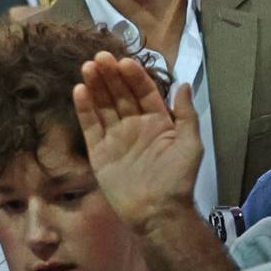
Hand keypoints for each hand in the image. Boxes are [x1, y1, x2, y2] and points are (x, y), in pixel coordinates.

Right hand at [73, 52, 203, 230]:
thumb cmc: (177, 179)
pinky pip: (90, 126)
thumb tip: (184, 84)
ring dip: (96, 86)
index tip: (124, 62)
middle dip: (111, 76)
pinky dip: (85, 109)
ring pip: (103, 106)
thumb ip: (186, 114)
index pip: (144, 92)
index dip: (135, 77)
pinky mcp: (99, 152)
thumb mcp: (191, 145)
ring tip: (87, 66)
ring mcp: (115, 138)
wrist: (158, 213)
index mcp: (158, 122)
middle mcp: (135, 126)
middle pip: (120, 94)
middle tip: (100, 57)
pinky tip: (80, 90)